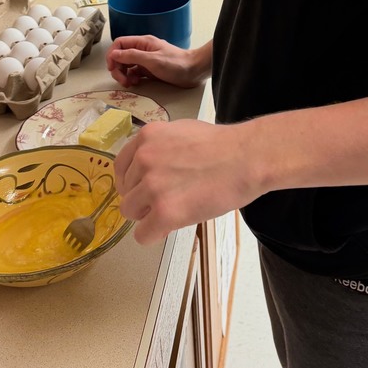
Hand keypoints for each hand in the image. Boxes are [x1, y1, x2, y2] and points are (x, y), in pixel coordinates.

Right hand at [106, 35, 206, 87]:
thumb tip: (114, 54)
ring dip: (124, 75)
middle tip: (122, 80)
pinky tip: (136, 83)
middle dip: (118, 68)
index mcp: (143, 42)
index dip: (112, 55)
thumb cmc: (176, 64)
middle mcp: (143, 50)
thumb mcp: (152, 60)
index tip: (112, 67)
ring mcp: (146, 60)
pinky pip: (135, 73)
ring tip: (129, 83)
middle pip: (121, 56)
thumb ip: (132, 56)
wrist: (194, 71)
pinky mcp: (150, 70)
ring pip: (127, 66)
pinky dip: (132, 78)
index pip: (120, 44)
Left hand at [115, 119, 261, 243]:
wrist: (246, 158)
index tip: (145, 189)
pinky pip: (142, 235)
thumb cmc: (224, 145)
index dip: (133, 182)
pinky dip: (155, 234)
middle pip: (125, 192)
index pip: (120, 167)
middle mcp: (144, 159)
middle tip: (169, 199)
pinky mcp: (164, 211)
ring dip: (148, 216)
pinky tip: (171, 226)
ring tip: (174, 210)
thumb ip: (160, 147)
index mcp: (147, 136)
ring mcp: (152, 185)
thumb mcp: (182, 132)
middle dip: (143, 199)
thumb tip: (149, 167)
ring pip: (130, 213)